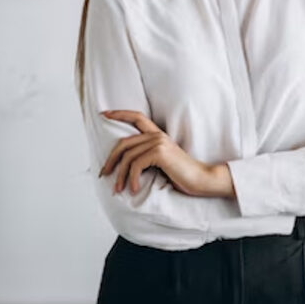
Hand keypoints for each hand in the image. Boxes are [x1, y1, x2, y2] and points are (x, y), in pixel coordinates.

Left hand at [99, 110, 213, 195]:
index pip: (137, 117)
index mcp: (158, 135)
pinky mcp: (160, 153)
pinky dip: (132, 179)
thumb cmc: (182, 175)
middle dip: (111, 159)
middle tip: (104, 174)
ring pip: (128, 157)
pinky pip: (136, 165)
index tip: (104, 114)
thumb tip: (124, 165)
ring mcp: (159, 142)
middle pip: (124, 143)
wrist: (201, 179)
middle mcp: (157, 135)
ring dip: (120, 175)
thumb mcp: (162, 163)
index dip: (120, 114)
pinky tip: (134, 189)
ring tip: (118, 189)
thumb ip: (147, 157)